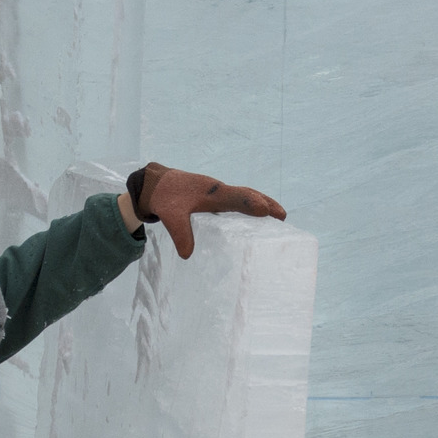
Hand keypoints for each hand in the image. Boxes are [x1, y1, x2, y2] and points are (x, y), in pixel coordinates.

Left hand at [130, 163, 286, 259]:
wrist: (155, 183)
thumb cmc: (164, 198)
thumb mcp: (169, 216)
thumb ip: (180, 233)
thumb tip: (188, 255)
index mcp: (210, 192)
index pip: (235, 197)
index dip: (250, 203)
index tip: (265, 209)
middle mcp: (218, 190)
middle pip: (247, 194)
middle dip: (266, 203)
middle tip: (283, 215)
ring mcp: (217, 192)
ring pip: (244, 195)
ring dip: (262, 202)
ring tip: (278, 215)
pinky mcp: (214, 197)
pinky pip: (237, 199)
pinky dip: (250, 205)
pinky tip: (255, 216)